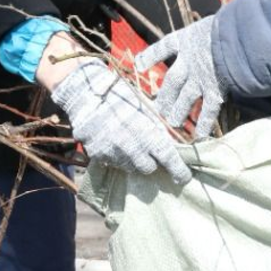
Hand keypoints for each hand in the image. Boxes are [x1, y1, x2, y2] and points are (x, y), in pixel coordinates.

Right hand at [49, 61, 191, 184]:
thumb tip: (174, 145)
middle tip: (147, 149)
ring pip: (130, 167)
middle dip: (151, 161)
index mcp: (147, 134)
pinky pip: (113, 162)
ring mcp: (113, 154)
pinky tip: (112, 140)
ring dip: (133, 159)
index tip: (184, 178)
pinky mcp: (98, 156)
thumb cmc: (121, 96)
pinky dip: (116, 156)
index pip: (169, 159)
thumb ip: (159, 129)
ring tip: (127, 141)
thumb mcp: (146, 108)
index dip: (179, 171)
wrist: (86, 93)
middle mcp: (131, 148)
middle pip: (148, 168)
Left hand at [136, 17, 225, 142]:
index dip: (151, 56)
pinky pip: (207, 110)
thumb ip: (210, 32)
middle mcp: (189, 61)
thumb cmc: (229, 25)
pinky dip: (204, 123)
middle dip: (165, 96)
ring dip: (178, 112)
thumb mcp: (213, 24)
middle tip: (159, 109)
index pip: (164, 47)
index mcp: (186, 40)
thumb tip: (219, 32)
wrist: (238, 37)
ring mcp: (201, 78)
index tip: (140, 65)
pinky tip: (200, 135)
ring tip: (174, 123)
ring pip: (185, 99)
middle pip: (172, 82)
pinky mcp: (215, 90)